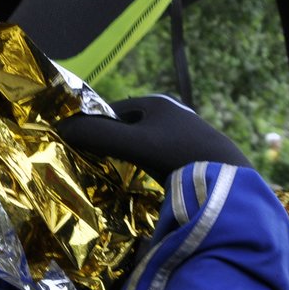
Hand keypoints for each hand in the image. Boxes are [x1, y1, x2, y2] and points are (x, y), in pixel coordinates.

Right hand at [56, 95, 249, 180]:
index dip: (89, 126)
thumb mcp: (135, 143)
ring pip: (137, 147)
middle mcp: (167, 115)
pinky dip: (139, 170)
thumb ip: (98, 136)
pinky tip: (131, 186)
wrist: (228, 179)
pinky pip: (152, 161)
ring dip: (121, 160)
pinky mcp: (186, 158)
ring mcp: (178, 137)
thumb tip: (60, 130)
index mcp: (154, 103)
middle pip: (123, 130)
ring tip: (102, 177)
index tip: (71, 144)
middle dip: (104, 144)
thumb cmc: (181, 154)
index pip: (109, 112)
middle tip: (83, 164)